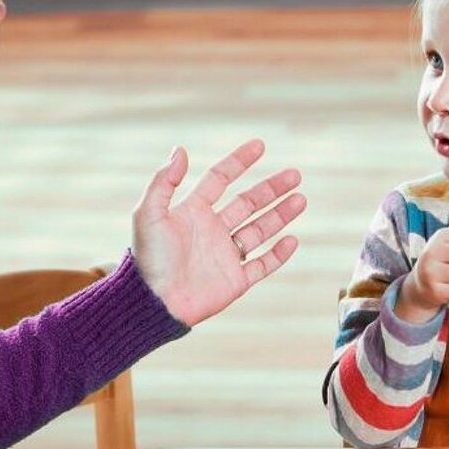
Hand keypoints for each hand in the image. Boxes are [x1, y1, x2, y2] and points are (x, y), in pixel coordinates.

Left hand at [131, 140, 305, 326]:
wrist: (153, 302)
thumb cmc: (147, 258)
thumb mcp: (149, 214)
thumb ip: (163, 182)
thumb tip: (180, 150)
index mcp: (192, 212)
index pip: (220, 180)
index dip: (238, 161)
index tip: (259, 145)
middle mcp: (212, 230)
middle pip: (247, 203)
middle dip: (271, 188)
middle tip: (294, 175)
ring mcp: (225, 255)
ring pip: (260, 230)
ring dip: (280, 215)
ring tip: (300, 199)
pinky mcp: (235, 280)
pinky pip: (262, 264)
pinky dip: (278, 254)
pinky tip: (292, 239)